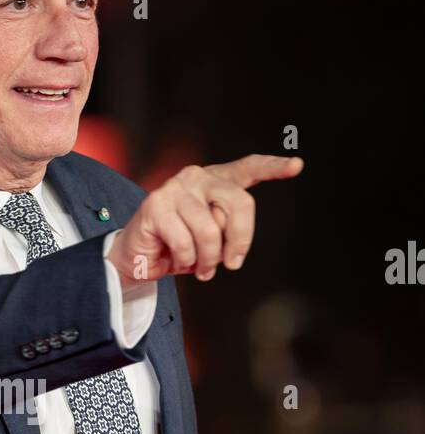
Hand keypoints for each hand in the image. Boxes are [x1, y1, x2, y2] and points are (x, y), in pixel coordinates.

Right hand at [107, 154, 303, 286]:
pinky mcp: (155, 207)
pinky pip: (185, 243)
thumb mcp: (210, 237)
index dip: (273, 167)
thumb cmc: (178, 245)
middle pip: (238, 204)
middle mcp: (196, 177)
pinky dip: (186, 261)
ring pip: (210, 231)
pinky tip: (177, 261)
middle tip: (232, 263)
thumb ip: (225, 230)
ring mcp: (174, 189)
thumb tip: (230, 246)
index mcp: (214, 181)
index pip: (248, 168)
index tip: (297, 166)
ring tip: (199, 267)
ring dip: (207, 260)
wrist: (136, 255)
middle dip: (239, 240)